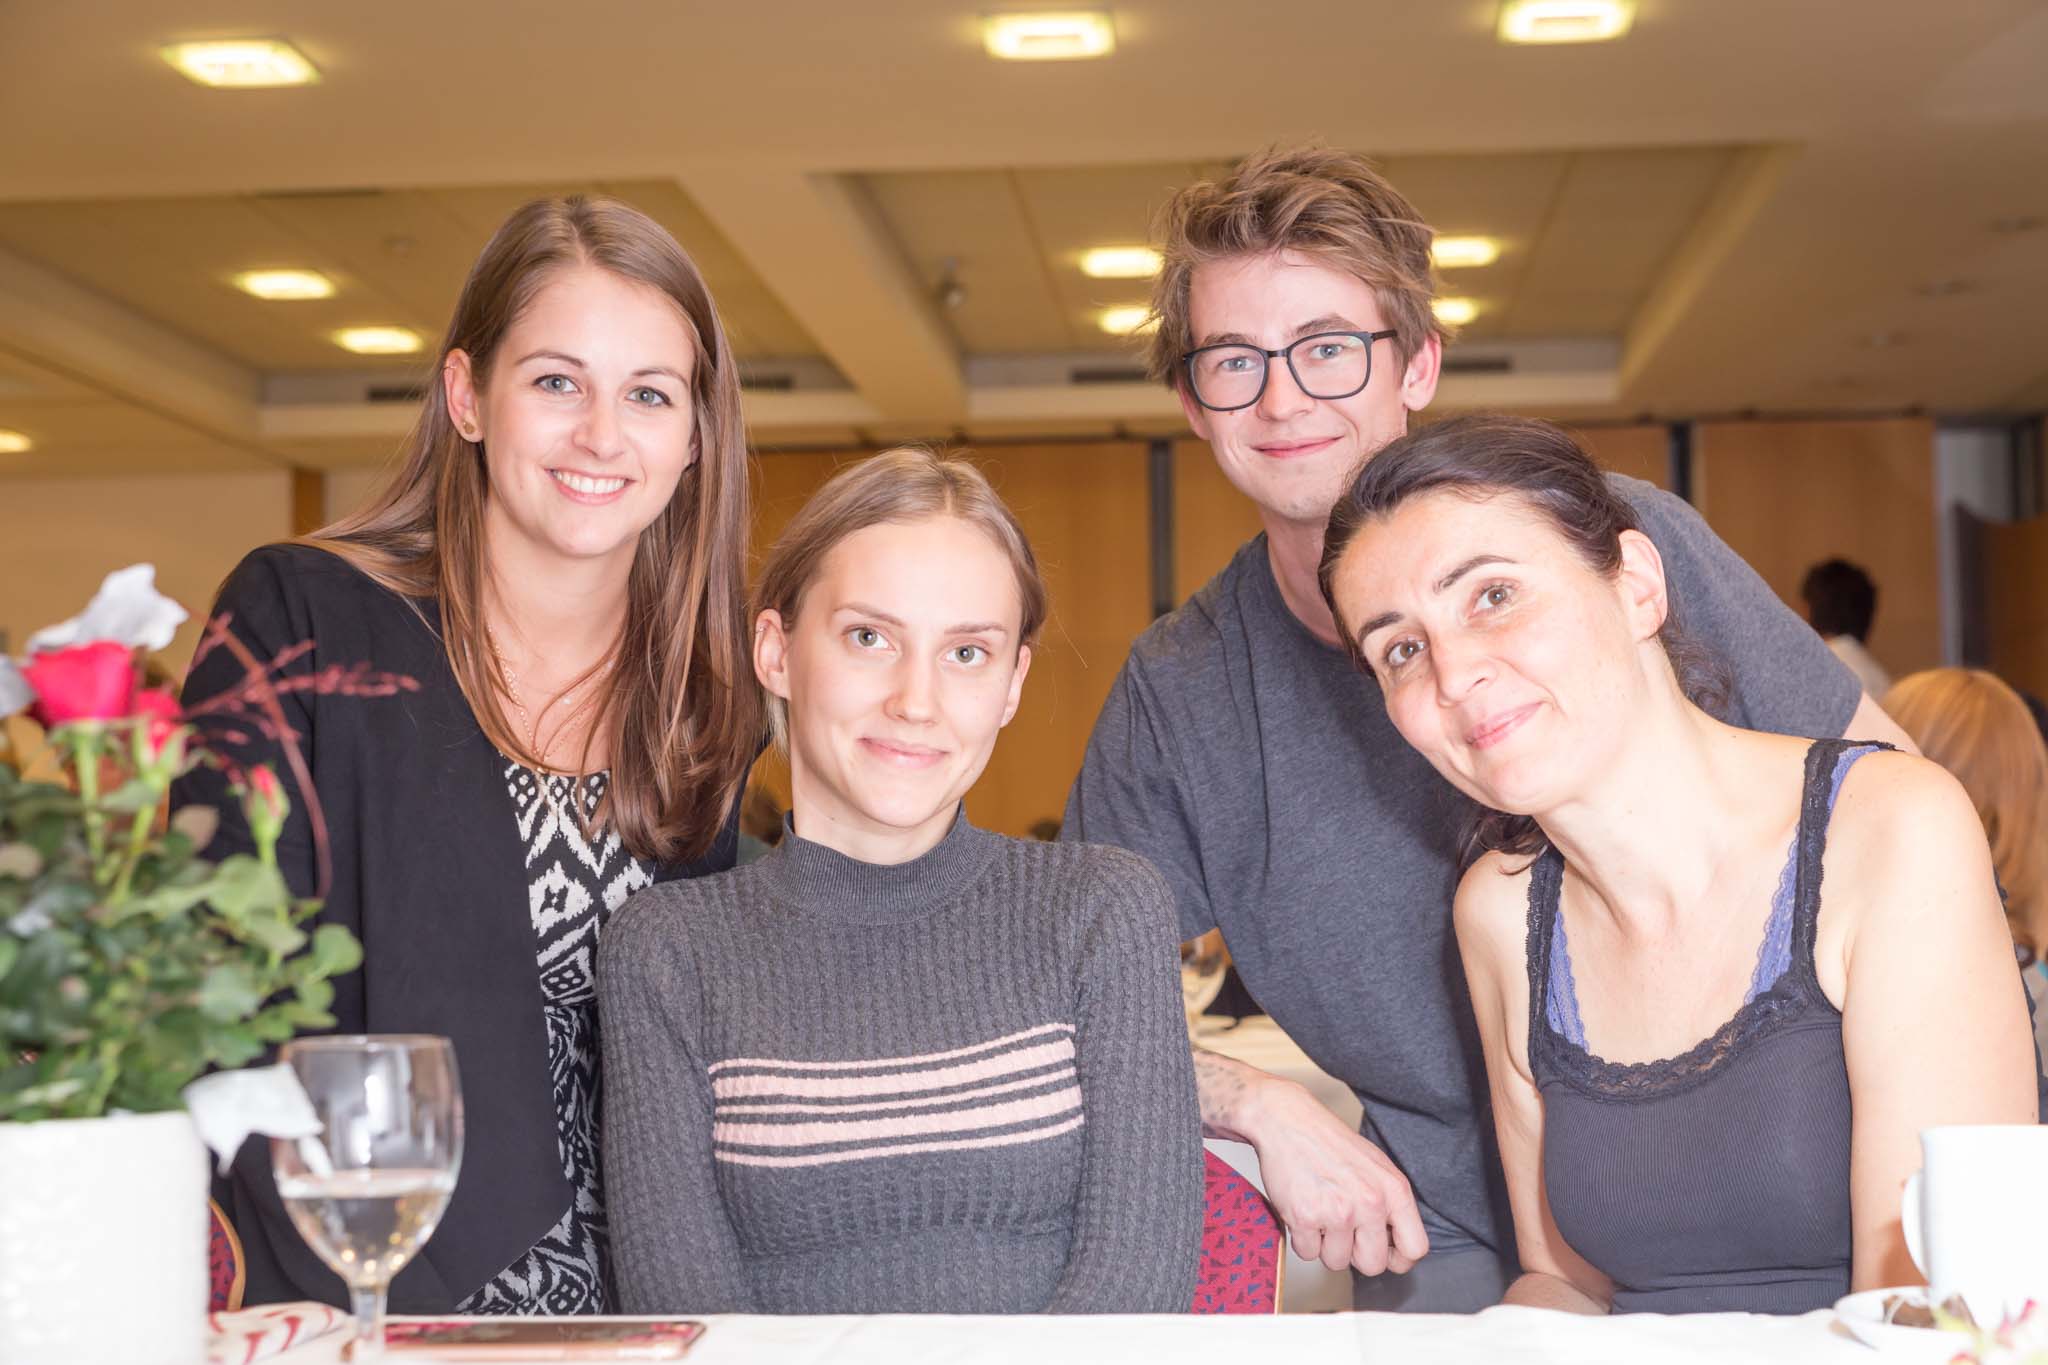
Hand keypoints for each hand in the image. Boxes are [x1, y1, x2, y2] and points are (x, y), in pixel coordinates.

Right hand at [1240, 1074, 1428, 1275]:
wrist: (1289, 1121)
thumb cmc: (1331, 1143)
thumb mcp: (1377, 1167)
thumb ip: (1391, 1205)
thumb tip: (1396, 1245)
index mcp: (1394, 1191)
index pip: (1415, 1249)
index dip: (1397, 1257)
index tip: (1382, 1251)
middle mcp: (1370, 1203)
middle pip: (1374, 1265)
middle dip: (1356, 1255)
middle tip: (1344, 1232)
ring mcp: (1338, 1212)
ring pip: (1337, 1262)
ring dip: (1325, 1245)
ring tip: (1320, 1213)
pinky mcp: (1305, 1217)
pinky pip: (1307, 1253)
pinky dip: (1302, 1238)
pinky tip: (1303, 1210)